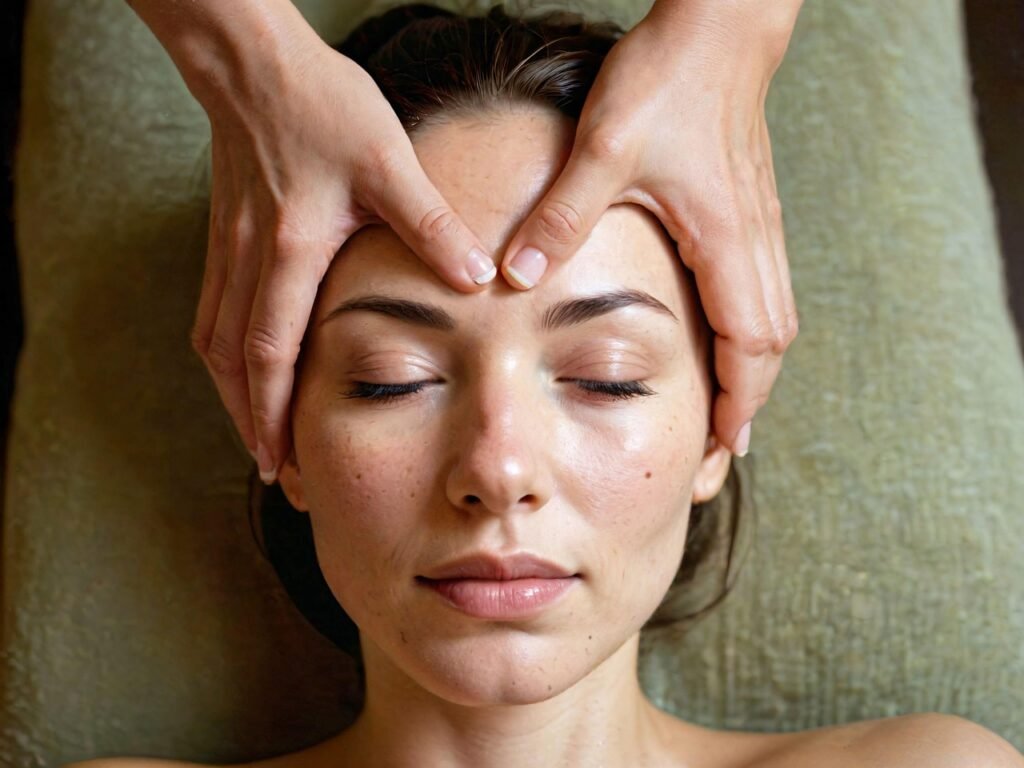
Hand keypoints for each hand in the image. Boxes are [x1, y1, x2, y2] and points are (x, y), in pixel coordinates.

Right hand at [190, 31, 495, 481]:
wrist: (255, 65)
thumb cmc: (322, 107)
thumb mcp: (389, 162)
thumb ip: (433, 224)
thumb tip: (480, 279)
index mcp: (289, 253)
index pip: (271, 355)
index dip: (275, 416)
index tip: (283, 465)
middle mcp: (250, 262)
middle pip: (236, 368)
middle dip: (254, 427)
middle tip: (275, 475)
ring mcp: (229, 252)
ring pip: (216, 346)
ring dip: (236, 399)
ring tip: (258, 439)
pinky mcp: (224, 238)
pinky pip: (213, 315)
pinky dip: (225, 359)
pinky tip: (243, 373)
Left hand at [499, 0, 801, 456]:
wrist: (718, 25)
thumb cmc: (668, 80)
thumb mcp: (602, 148)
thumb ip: (560, 217)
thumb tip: (514, 277)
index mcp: (725, 239)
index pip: (749, 345)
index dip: (738, 403)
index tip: (720, 449)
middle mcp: (754, 241)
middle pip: (773, 344)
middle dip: (750, 402)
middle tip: (721, 450)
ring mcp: (759, 226)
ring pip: (775, 319)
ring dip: (753, 370)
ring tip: (726, 412)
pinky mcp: (751, 209)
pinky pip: (764, 290)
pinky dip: (750, 332)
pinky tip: (723, 343)